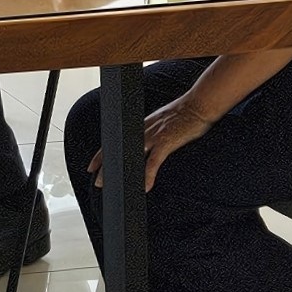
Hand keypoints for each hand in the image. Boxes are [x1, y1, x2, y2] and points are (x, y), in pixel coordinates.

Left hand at [87, 98, 214, 190]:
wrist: (199, 105)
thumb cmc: (185, 113)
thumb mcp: (162, 121)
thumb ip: (152, 131)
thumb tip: (148, 142)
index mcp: (141, 125)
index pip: (115, 141)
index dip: (102, 154)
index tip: (92, 166)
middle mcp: (143, 130)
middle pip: (118, 150)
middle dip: (105, 167)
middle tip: (98, 181)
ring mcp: (153, 136)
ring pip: (130, 157)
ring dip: (121, 173)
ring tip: (112, 186)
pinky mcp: (166, 142)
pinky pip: (153, 162)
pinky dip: (148, 175)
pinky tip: (145, 187)